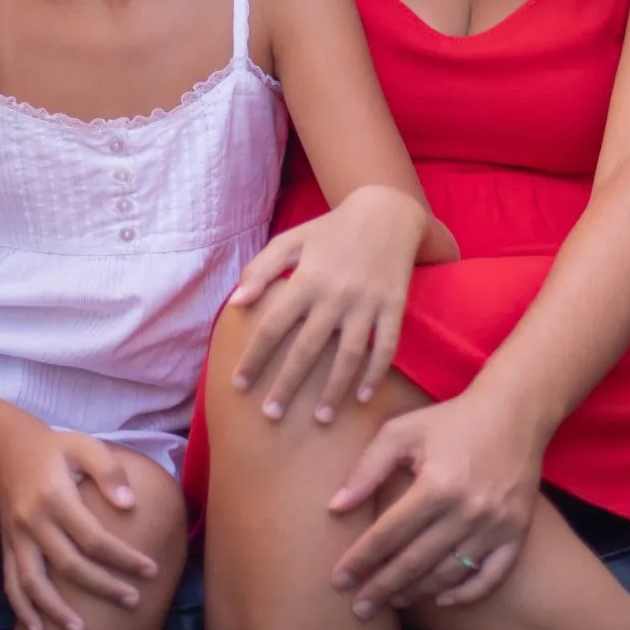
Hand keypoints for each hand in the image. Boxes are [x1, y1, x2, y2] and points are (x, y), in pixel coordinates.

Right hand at [0, 425, 159, 629]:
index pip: (93, 537)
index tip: (150, 569)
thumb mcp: (86, 446)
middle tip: (133, 600)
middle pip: (69, 565)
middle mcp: (33, 522)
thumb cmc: (57, 448)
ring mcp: (16, 538)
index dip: (122, 557)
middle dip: (102, 587)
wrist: (8, 449)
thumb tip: (130, 505)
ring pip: (34, 583)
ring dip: (56, 611)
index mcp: (55, 496)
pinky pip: (11, 585)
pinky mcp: (7, 547)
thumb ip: (109, 472)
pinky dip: (23, 611)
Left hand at [228, 186, 428, 423]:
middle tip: (270, 415)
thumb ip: (261, 268)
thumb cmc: (332, 229)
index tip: (239, 384)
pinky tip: (362, 397)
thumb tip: (237, 303)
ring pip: (348, 355)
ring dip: (333, 389)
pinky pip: (385, 347)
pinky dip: (375, 373)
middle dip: (286, 384)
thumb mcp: (292, 240)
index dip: (254, 357)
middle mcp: (335, 295)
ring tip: (320, 418)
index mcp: (306, 279)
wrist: (387, 212)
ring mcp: (367, 303)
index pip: (272, 326)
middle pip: (306, 349)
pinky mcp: (393, 306)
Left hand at [328, 389, 544, 614]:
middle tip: (359, 609)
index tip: (339, 580)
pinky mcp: (516, 531)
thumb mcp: (402, 431)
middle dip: (381, 588)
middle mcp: (467, 510)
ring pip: (448, 574)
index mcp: (437, 484)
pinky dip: (466, 593)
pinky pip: (490, 576)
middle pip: (415, 562)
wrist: (515, 411)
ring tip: (392, 601)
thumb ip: (367, 468)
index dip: (360, 560)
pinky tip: (442, 600)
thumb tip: (336, 508)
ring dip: (417, 592)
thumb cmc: (451, 420)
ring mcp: (495, 524)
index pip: (388, 534)